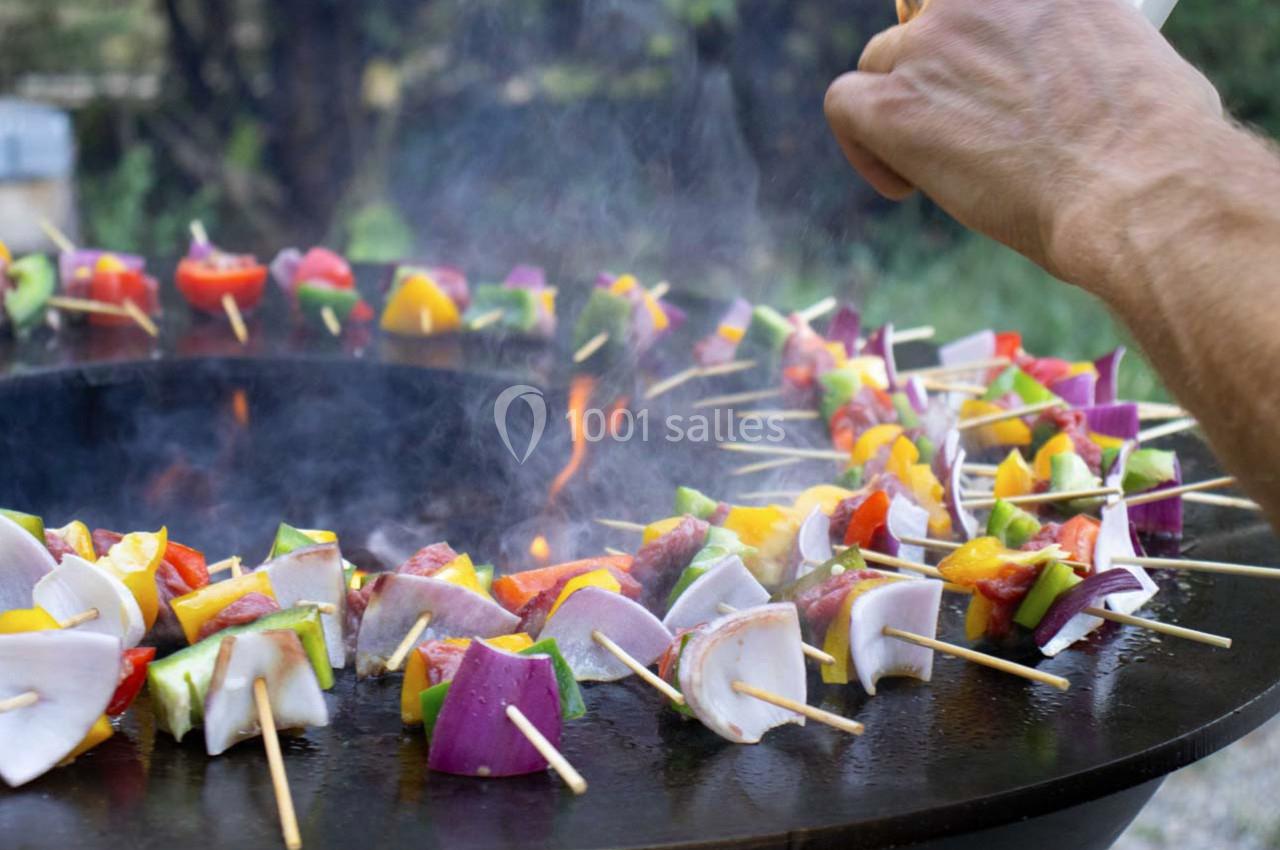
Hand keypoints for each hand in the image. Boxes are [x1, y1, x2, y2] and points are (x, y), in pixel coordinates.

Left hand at [824, 0, 1222, 285]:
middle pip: (923, 26)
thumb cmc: (1160, 144)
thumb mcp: (1132, 58)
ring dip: (902, 112)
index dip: (970, 44)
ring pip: (880, 65)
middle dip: (936, 77)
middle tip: (969, 128)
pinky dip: (862, 147)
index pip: (972, 5)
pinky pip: (845, 105)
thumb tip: (1066, 85)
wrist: (1138, 186)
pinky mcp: (896, 106)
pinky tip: (905, 185)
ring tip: (942, 166)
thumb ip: (1078, 54)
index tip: (985, 81)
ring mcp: (932, 47)